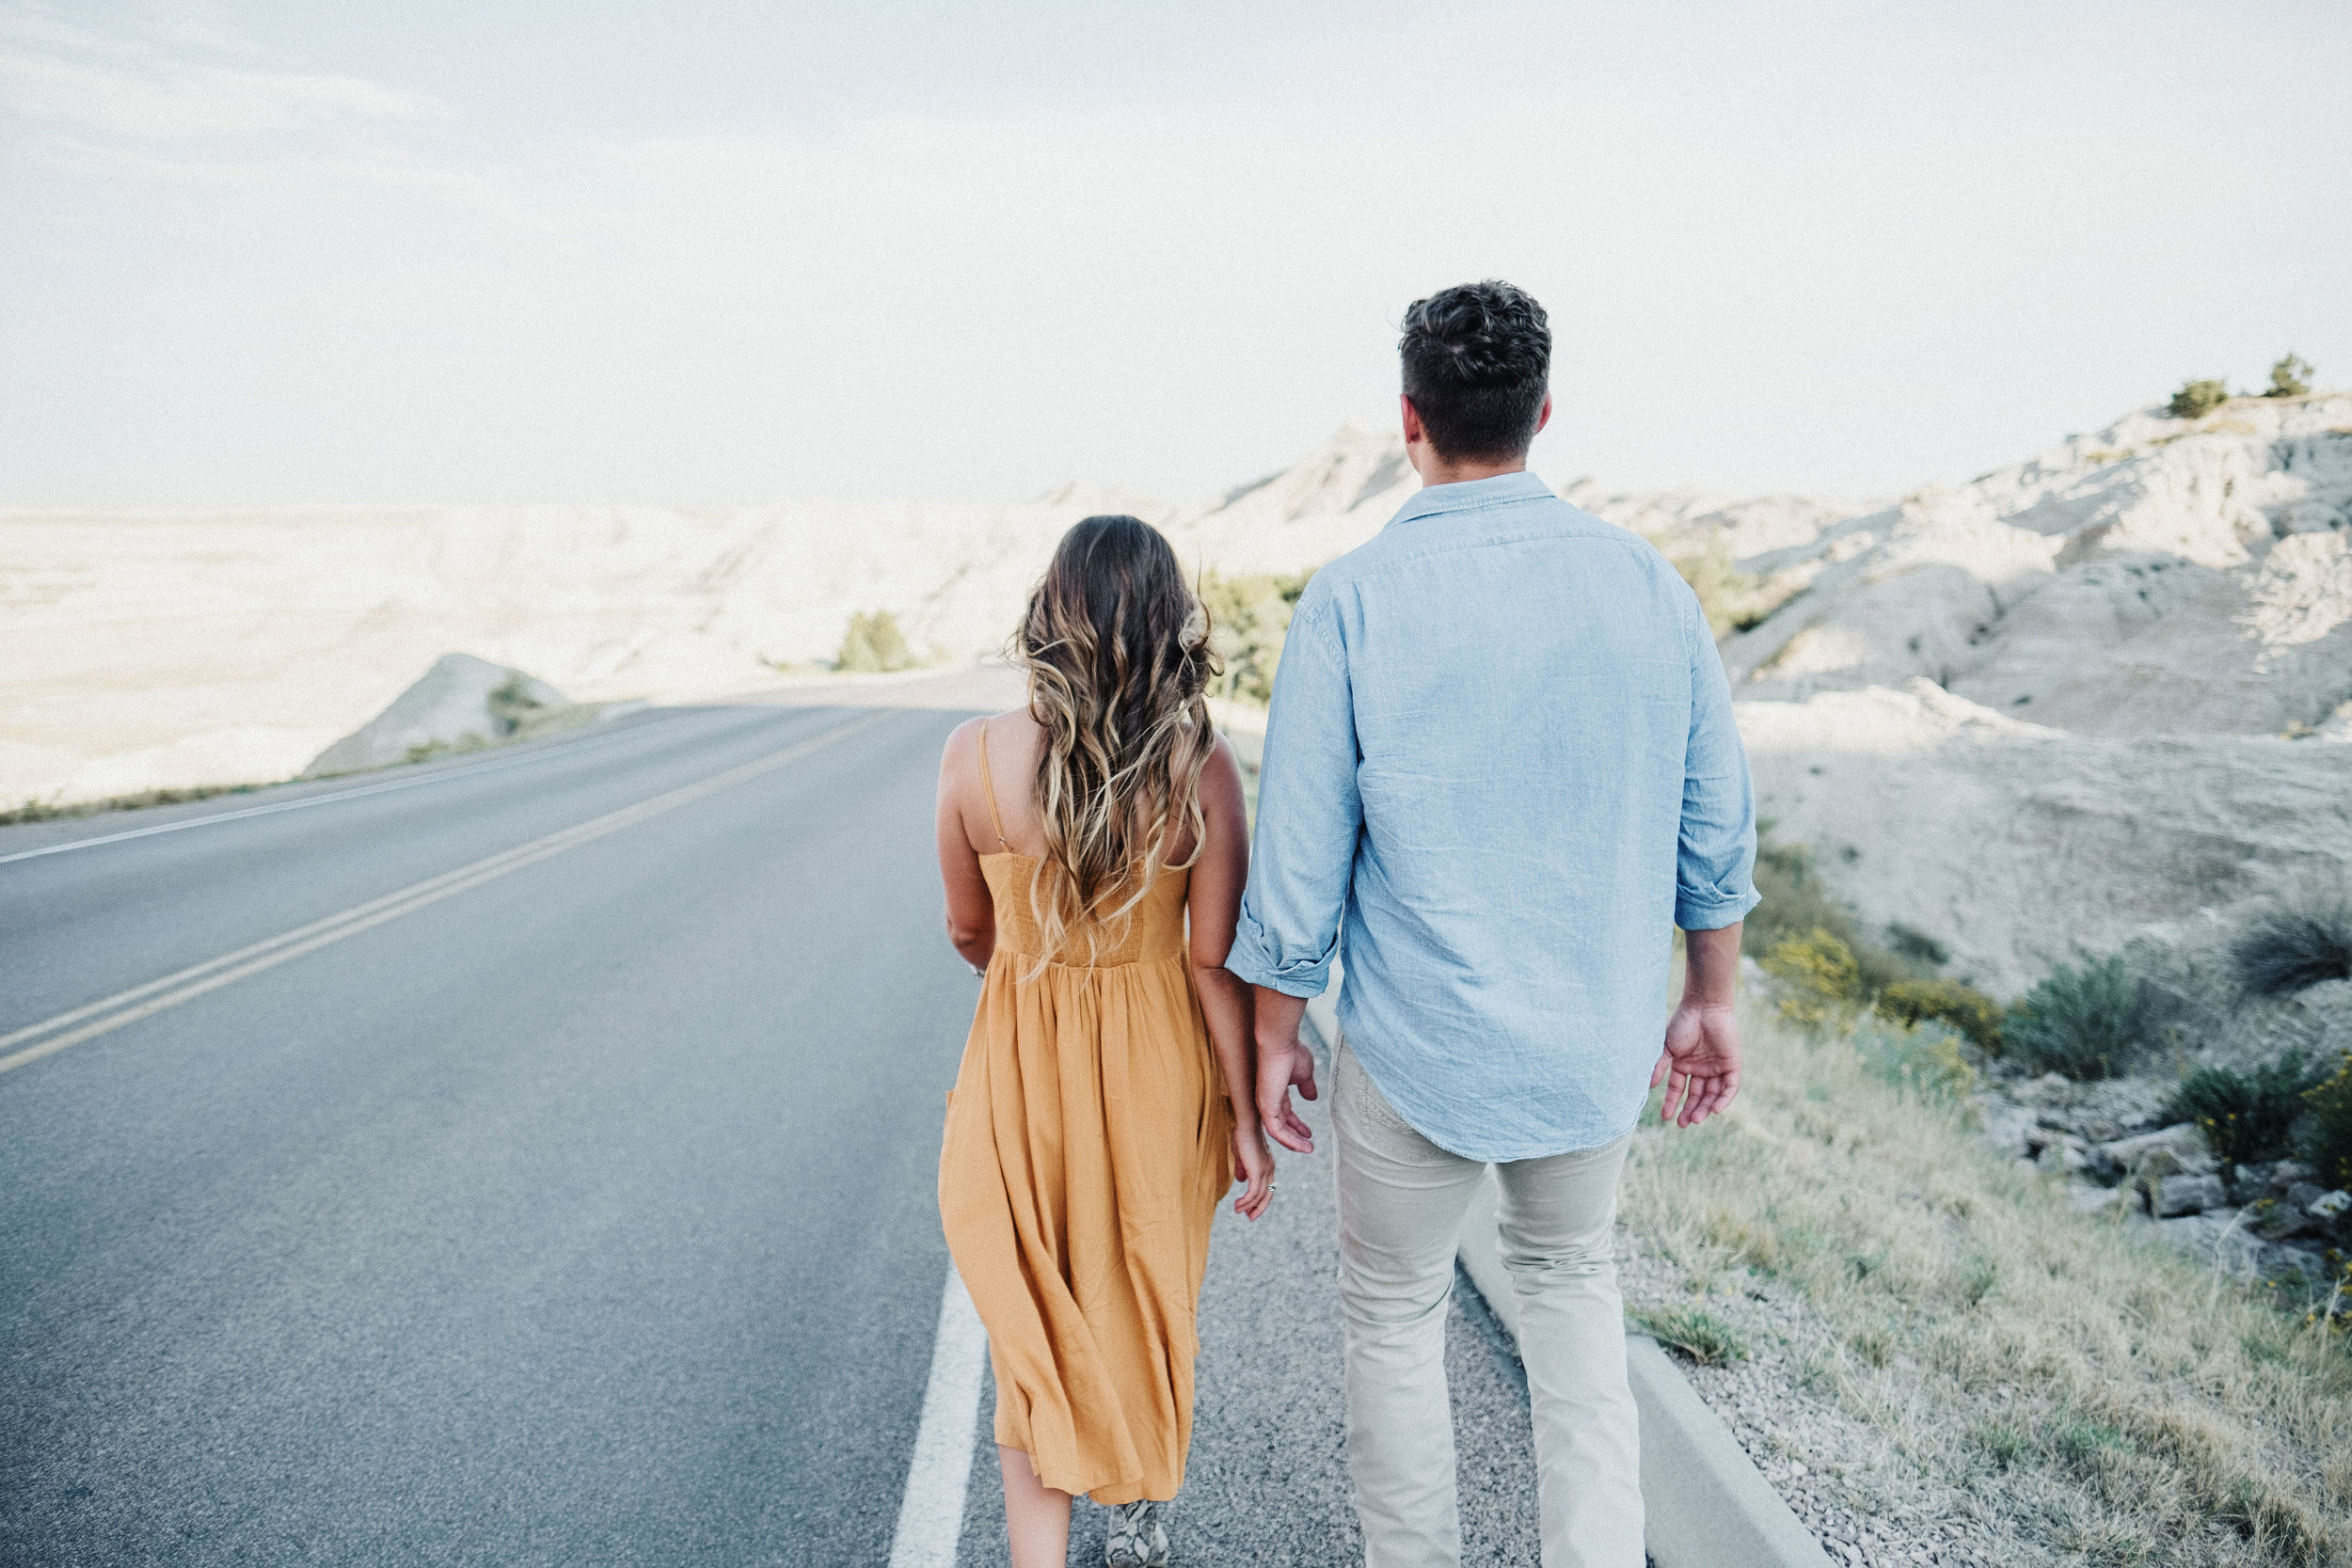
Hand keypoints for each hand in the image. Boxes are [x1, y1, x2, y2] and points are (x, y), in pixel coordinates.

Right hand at [1229, 1124, 1274, 1219]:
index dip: (1260, 1199)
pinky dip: (1246, 1201)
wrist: (1246, 1124)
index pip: (1268, 1187)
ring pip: (1259, 1196)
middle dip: (1259, 1208)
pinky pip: (1253, 1192)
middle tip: (1249, 1217)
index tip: (1250, 1208)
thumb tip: (1241, 1181)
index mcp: (1268, 1165)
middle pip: (1267, 1195)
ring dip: (1248, 1206)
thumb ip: (1242, 1168)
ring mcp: (1265, 1170)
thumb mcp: (1241, 1155)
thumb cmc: (1242, 1135)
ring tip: (1238, 1210)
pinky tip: (1238, 1205)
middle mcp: (1269, 1169)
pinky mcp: (1258, 1171)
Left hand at [1256, 1033, 1319, 1153]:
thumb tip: (1312, 1097)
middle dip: (1295, 1137)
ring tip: (1308, 1150)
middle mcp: (1268, 1100)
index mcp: (1276, 1092)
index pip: (1285, 1114)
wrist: (1280, 1042)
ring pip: (1278, 1132)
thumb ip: (1306, 1086)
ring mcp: (1265, 1104)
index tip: (1309, 1133)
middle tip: (1308, 1147)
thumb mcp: (1304, 1073)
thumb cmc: (1290, 1051)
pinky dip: (1289, 1140)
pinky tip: (1301, 1145)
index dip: (1297, 1125)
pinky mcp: (1265, 1107)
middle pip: (1281, 1125)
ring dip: (1293, 1143)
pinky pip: (1276, 1131)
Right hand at [1651, 1001, 1740, 1126]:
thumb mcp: (1668, 1048)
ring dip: (1705, 1108)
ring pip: (1713, 1094)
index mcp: (1684, 1065)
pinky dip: (1724, 1099)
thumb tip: (1648, 1086)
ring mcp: (1717, 1067)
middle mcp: (1701, 1069)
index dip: (1672, 1103)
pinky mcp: (1732, 1064)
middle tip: (1683, 1123)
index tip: (1666, 1117)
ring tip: (1695, 1119)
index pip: (1679, 1090)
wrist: (1703, 1007)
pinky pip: (1730, 1087)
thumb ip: (1660, 1067)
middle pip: (1697, 1096)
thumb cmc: (1683, 1023)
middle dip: (1690, 1110)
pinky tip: (1715, 1109)